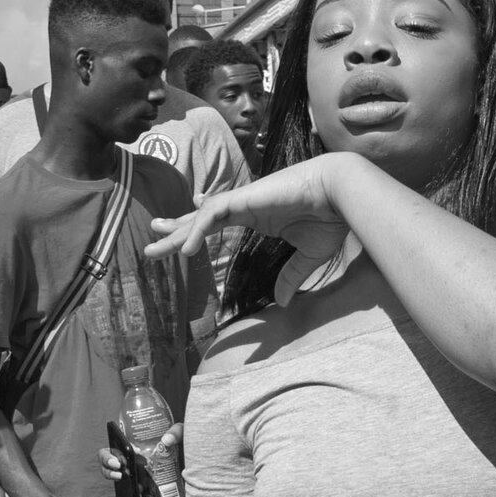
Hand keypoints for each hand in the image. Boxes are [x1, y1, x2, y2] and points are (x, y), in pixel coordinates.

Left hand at [145, 153, 351, 266]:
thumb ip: (291, 276)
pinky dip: (197, 227)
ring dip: (177, 230)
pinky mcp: (247, 196)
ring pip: (201, 213)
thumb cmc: (331, 218)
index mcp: (258, 215)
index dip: (199, 226)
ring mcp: (245, 199)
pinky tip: (185, 249)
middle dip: (176, 229)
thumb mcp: (308, 256)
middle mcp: (247, 205)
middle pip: (202, 217)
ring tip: (154, 245)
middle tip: (152, 240)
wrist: (343, 194)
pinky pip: (214, 211)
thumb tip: (281, 303)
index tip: (181, 234)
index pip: (219, 219)